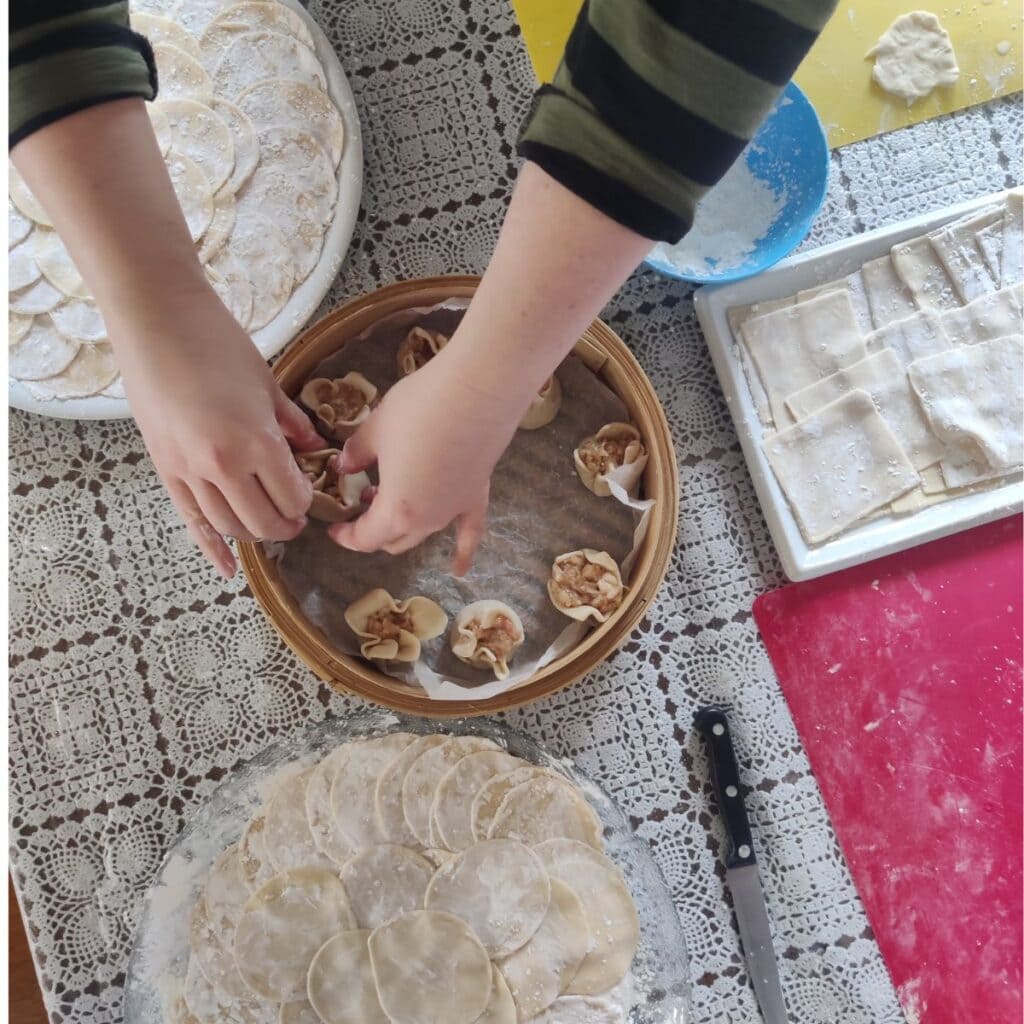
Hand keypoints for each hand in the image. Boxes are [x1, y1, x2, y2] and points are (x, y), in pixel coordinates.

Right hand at [112, 284, 324, 578]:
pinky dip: (211, 548)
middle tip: (296, 517)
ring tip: (269, 525)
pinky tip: (226, 569)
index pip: (292, 497)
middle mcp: (222, 466)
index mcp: (256, 442)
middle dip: (286, 525)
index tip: (311, 493)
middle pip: (264, 521)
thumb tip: (317, 449)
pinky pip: (191, 522)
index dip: (307, 501)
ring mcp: (188, 471)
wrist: (156, 320)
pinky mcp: (164, 470)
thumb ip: (294, 424)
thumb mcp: (268, 383)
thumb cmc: (218, 343)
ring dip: (254, 533)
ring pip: (229, 526)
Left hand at [328, 348, 523, 574]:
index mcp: (396, 511)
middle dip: (373, 528)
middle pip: (393, 539)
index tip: (334, 526)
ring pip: (424, 534)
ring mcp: (455, 510)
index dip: (346, 535)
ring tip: (393, 501)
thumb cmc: (419, 410)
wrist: (477, 391)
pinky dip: (462, 553)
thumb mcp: (376, 429)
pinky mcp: (477, 495)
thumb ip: (357, 453)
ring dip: (404, 527)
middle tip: (363, 499)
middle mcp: (427, 520)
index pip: (365, 538)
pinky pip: (470, 532)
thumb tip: (345, 466)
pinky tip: (458, 569)